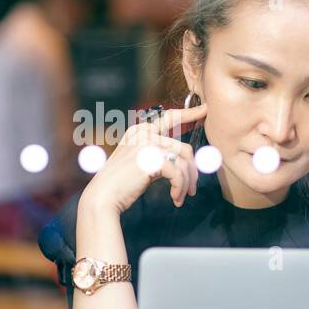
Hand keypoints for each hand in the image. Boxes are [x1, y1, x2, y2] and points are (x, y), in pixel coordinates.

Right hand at [80, 102, 207, 215]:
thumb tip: (187, 160)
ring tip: (181, 197)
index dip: (189, 113)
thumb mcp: (142, 162)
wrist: (104, 197)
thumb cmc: (122, 184)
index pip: (169, 117)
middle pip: (184, 149)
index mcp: (140, 131)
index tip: (205, 109)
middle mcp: (143, 133)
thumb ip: (159, 155)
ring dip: (186, 183)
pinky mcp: (151, 159)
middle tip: (192, 189)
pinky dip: (179, 188)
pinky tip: (175, 199)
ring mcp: (146, 144)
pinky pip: (177, 174)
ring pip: (183, 162)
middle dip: (192, 171)